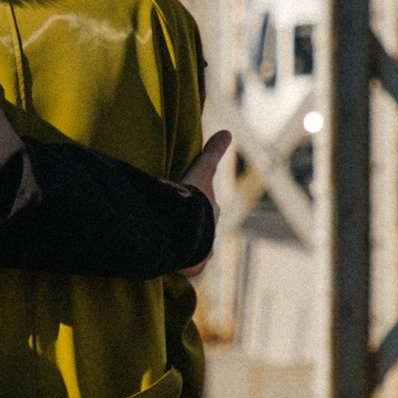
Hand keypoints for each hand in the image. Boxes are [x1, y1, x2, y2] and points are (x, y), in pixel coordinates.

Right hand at [178, 131, 230, 274]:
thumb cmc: (193, 198)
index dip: (198, 203)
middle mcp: (211, 232)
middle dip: (194, 226)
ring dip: (186, 246)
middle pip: (201, 228)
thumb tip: (227, 131)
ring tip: (169, 244)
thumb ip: (213, 151)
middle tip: (176, 222)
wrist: (184, 227)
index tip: (188, 203)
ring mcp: (203, 251)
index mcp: (211, 211)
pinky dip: (182, 265)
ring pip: (195, 248)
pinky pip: (187, 266)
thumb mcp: (202, 170)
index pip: (207, 206)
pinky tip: (171, 264)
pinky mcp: (193, 266)